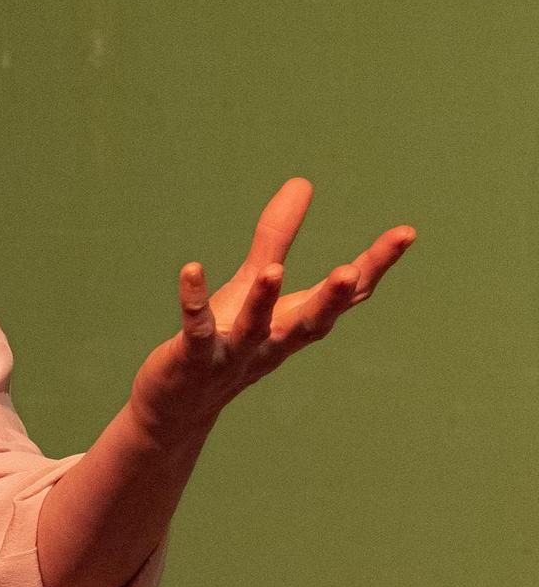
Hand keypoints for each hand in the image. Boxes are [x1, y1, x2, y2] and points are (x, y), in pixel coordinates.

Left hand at [129, 177, 414, 443]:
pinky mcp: (193, 359)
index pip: (346, 297)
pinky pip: (195, 329)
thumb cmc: (224, 339)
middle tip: (351, 272)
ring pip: (254, 330)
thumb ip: (277, 238)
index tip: (406, 232)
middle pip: (310, 322)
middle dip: (331, 299)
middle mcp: (273, 343)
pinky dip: (194, 301)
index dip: (377, 266)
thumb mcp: (253, 286)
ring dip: (264, 302)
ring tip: (273, 271)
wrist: (179, 405)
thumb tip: (302, 181)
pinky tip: (191, 269)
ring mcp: (234, 355)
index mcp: (296, 323)